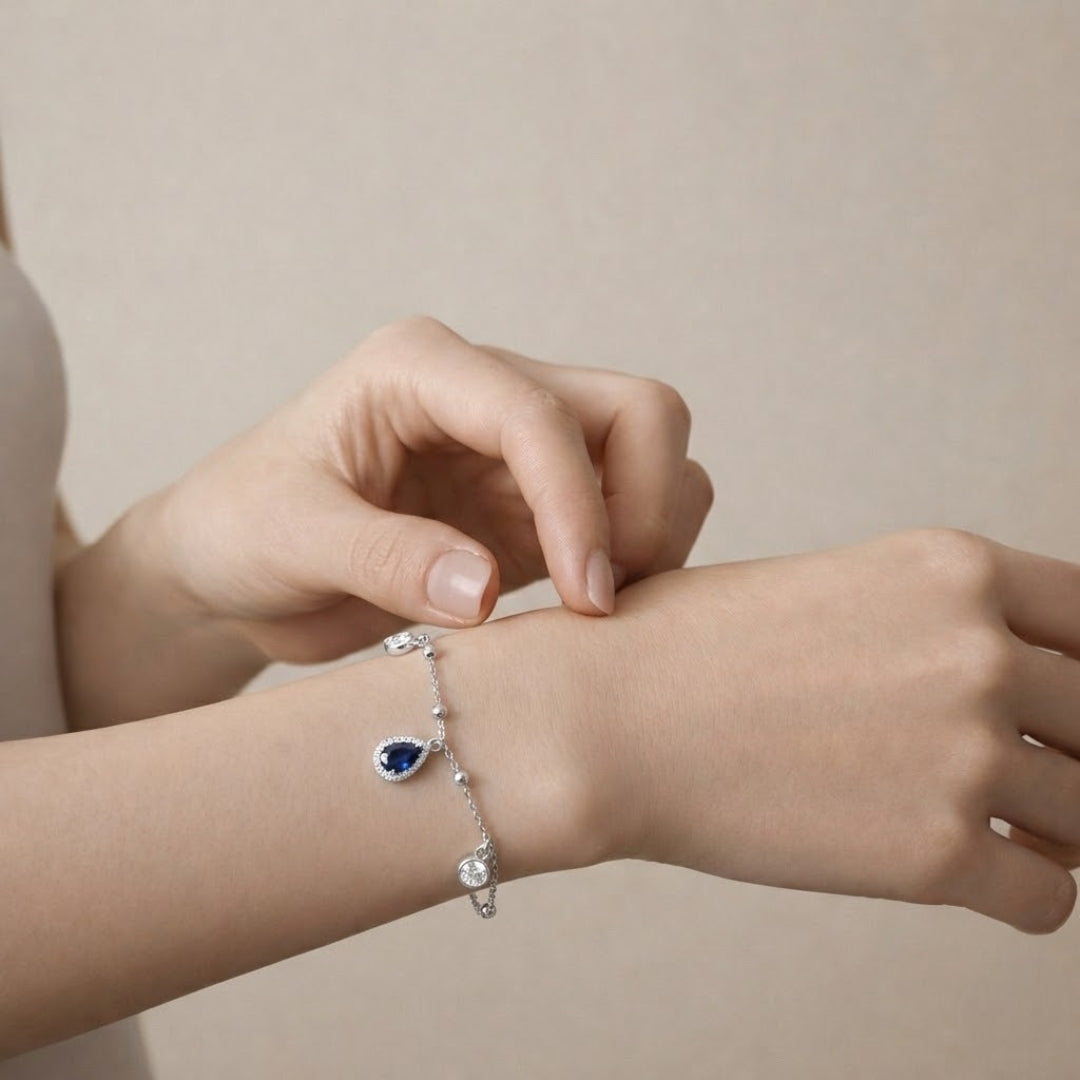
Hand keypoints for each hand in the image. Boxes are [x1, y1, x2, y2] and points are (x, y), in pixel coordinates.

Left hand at [143, 316, 712, 662]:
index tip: (587, 597)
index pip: (540, 414)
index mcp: (423, 369)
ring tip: (594, 610)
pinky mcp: (531, 514)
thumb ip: (385, 559)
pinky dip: (635, 564)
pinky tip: (586, 618)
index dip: (579, 502)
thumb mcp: (289, 538)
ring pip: (651, 460)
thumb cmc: (240, 531)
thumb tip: (483, 590)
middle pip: (638, 411)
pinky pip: (627, 520)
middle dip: (645, 502)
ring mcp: (516, 456)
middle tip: (603, 597)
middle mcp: (485, 396)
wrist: (232, 573)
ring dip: (652, 532)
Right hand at [566, 529, 1079, 932]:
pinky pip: (1051, 896)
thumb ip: (931, 624)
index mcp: (952, 567)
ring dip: (1052, 826)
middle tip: (1023, 774)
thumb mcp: (831, 592)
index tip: (1062, 705)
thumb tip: (1001, 681)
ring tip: (988, 824)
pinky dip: (1027, 891)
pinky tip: (973, 872)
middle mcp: (980, 650)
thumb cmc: (687, 649)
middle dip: (1068, 751)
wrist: (604, 719)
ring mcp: (966, 752)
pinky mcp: (936, 853)